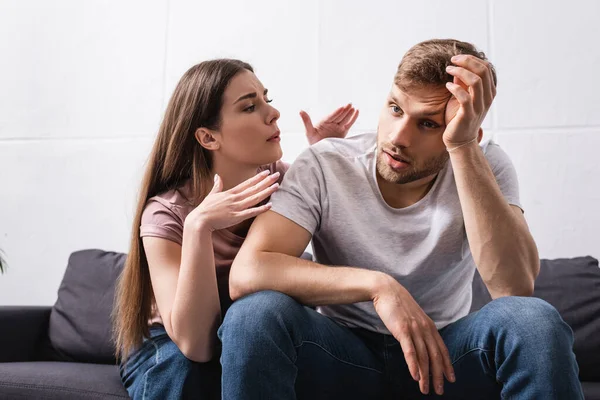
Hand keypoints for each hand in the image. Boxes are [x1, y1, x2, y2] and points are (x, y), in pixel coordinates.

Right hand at [186, 170, 279, 231]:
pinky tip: (270, 205)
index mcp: (230, 193)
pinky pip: (251, 212)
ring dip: (266, 192)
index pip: (247, 183)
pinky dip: (260, 209)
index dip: (258, 177)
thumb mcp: (212, 194)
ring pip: (254, 198)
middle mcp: (234, 199)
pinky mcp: (236, 217)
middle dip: (266, 182)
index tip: (267, 172)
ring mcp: (236, 208)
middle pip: (253, 189)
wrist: (200, 221)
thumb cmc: (205, 209)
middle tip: (277, 175)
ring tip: (276, 186)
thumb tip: (217, 176)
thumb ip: (217, 185)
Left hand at [301, 103, 358, 144]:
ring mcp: (338, 127)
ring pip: (345, 119)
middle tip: (349, 103)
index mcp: (324, 122)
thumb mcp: (309, 131)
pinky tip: (356, 112)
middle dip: (345, 110)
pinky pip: (349, 124)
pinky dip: (353, 118)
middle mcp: (332, 124)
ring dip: (349, 113)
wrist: (320, 152)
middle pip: (339, 116)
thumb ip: (306, 121)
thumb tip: (300, 110)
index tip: (341, 108)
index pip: (332, 116)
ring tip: (353, 107)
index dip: (337, 112)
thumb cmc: (313, 142)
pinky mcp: (343, 132)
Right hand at [372, 276, 454, 395]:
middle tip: (440, 391)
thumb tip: (422, 343)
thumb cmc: (398, 304)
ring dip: (425, 375)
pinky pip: (410, 350)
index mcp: (430, 326)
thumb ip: (420, 329)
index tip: (451, 379)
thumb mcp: (414, 317)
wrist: (386, 289)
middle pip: (435, 356)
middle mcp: (425, 329)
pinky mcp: (402, 330)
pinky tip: (415, 376)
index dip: (447, 365)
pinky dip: (413, 365)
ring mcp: (414, 329)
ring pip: (423, 357)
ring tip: (425, 389)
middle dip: (438, 376)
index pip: (442, 349)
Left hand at [443, 54, 496, 147]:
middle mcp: (487, 98)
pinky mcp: (468, 115)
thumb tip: (457, 69)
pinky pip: (465, 97)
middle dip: (467, 61)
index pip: (486, 68)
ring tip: (449, 70)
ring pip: (476, 82)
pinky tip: (447, 86)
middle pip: (483, 71)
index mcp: (488, 92)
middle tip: (452, 60)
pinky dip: (455, 88)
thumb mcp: (462, 98)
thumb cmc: (459, 118)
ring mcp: (479, 107)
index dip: (471, 59)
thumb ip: (462, 84)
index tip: (457, 59)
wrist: (459, 140)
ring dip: (460, 72)